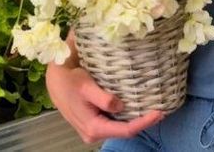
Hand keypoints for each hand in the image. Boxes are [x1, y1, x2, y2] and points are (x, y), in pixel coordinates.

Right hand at [46, 61, 164, 144]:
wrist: (54, 80)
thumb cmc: (69, 81)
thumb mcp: (86, 86)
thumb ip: (103, 98)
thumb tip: (121, 106)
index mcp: (93, 127)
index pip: (125, 130)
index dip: (144, 123)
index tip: (159, 113)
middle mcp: (93, 133)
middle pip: (124, 131)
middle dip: (142, 122)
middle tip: (159, 109)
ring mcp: (93, 130)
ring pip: (119, 127)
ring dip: (134, 118)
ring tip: (150, 107)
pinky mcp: (93, 123)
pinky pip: (113, 123)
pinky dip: (125, 116)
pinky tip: (134, 106)